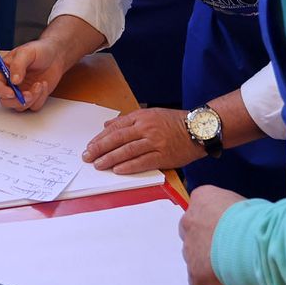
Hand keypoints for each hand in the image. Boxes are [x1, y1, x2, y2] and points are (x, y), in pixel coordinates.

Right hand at [0, 38, 68, 110]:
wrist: (56, 55)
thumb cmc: (39, 50)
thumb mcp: (26, 52)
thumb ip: (17, 65)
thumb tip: (13, 80)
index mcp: (3, 71)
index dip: (0, 91)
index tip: (12, 92)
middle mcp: (10, 84)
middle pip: (5, 101)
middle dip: (17, 100)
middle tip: (28, 94)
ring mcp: (21, 92)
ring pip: (19, 106)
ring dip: (31, 99)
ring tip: (40, 84)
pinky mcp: (33, 97)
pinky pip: (34, 106)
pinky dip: (40, 98)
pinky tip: (44, 84)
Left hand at [83, 108, 200, 172]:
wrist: (198, 129)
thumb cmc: (173, 122)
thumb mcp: (150, 114)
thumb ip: (128, 120)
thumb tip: (107, 126)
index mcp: (141, 117)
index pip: (115, 128)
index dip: (100, 138)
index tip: (89, 145)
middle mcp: (146, 128)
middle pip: (117, 139)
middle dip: (100, 148)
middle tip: (87, 156)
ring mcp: (155, 142)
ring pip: (127, 151)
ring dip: (110, 159)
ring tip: (98, 165)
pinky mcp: (163, 155)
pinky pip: (143, 162)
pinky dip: (129, 166)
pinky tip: (118, 170)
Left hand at [180, 186, 246, 284]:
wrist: (251, 244)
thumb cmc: (255, 220)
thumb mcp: (246, 205)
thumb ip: (234, 213)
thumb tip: (240, 224)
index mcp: (202, 199)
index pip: (203, 208)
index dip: (217, 221)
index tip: (231, 230)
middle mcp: (189, 221)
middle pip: (193, 232)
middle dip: (206, 240)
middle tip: (228, 248)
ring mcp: (189, 249)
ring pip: (193, 256)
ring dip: (208, 262)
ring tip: (232, 265)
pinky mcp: (194, 274)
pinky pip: (197, 281)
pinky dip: (209, 284)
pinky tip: (227, 281)